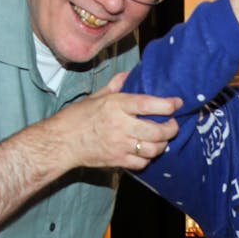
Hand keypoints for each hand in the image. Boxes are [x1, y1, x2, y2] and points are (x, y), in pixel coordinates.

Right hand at [55, 71, 182, 170]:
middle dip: (172, 128)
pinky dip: (148, 158)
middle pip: (157, 131)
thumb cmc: (77, 117)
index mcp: (116, 106)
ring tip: (163, 139)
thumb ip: (116, 85)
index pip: (149, 104)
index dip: (168, 104)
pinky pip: (142, 163)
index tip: (177, 103)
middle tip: (173, 125)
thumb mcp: (96, 97)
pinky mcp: (117, 161)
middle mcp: (120, 125)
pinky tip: (146, 152)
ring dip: (163, 145)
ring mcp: (119, 145)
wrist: (61, 143)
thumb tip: (130, 74)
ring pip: (153, 149)